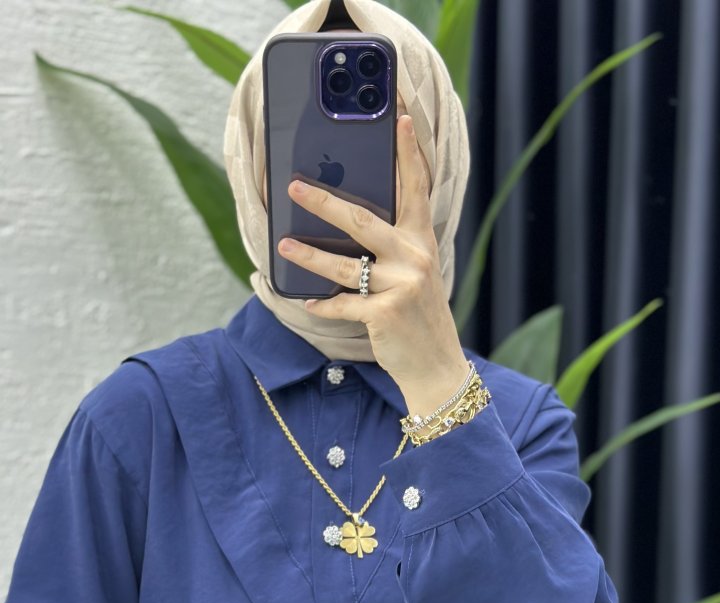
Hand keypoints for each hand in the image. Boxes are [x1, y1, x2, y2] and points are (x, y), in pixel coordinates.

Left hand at [276, 114, 469, 413]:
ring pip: (344, 265)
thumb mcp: (416, 276)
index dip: (407, 153)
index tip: (399, 118)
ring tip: (282, 246)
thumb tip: (349, 226)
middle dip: (324, 202)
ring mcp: (401, 286)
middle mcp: (414, 258)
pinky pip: (342, 305)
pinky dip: (323, 306)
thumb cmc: (418, 318)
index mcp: (422, 242)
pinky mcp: (385, 314)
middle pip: (362, 220)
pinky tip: (307, 301)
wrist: (436, 365)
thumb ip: (393, 249)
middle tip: (295, 187)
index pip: (415, 189)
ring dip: (308, 256)